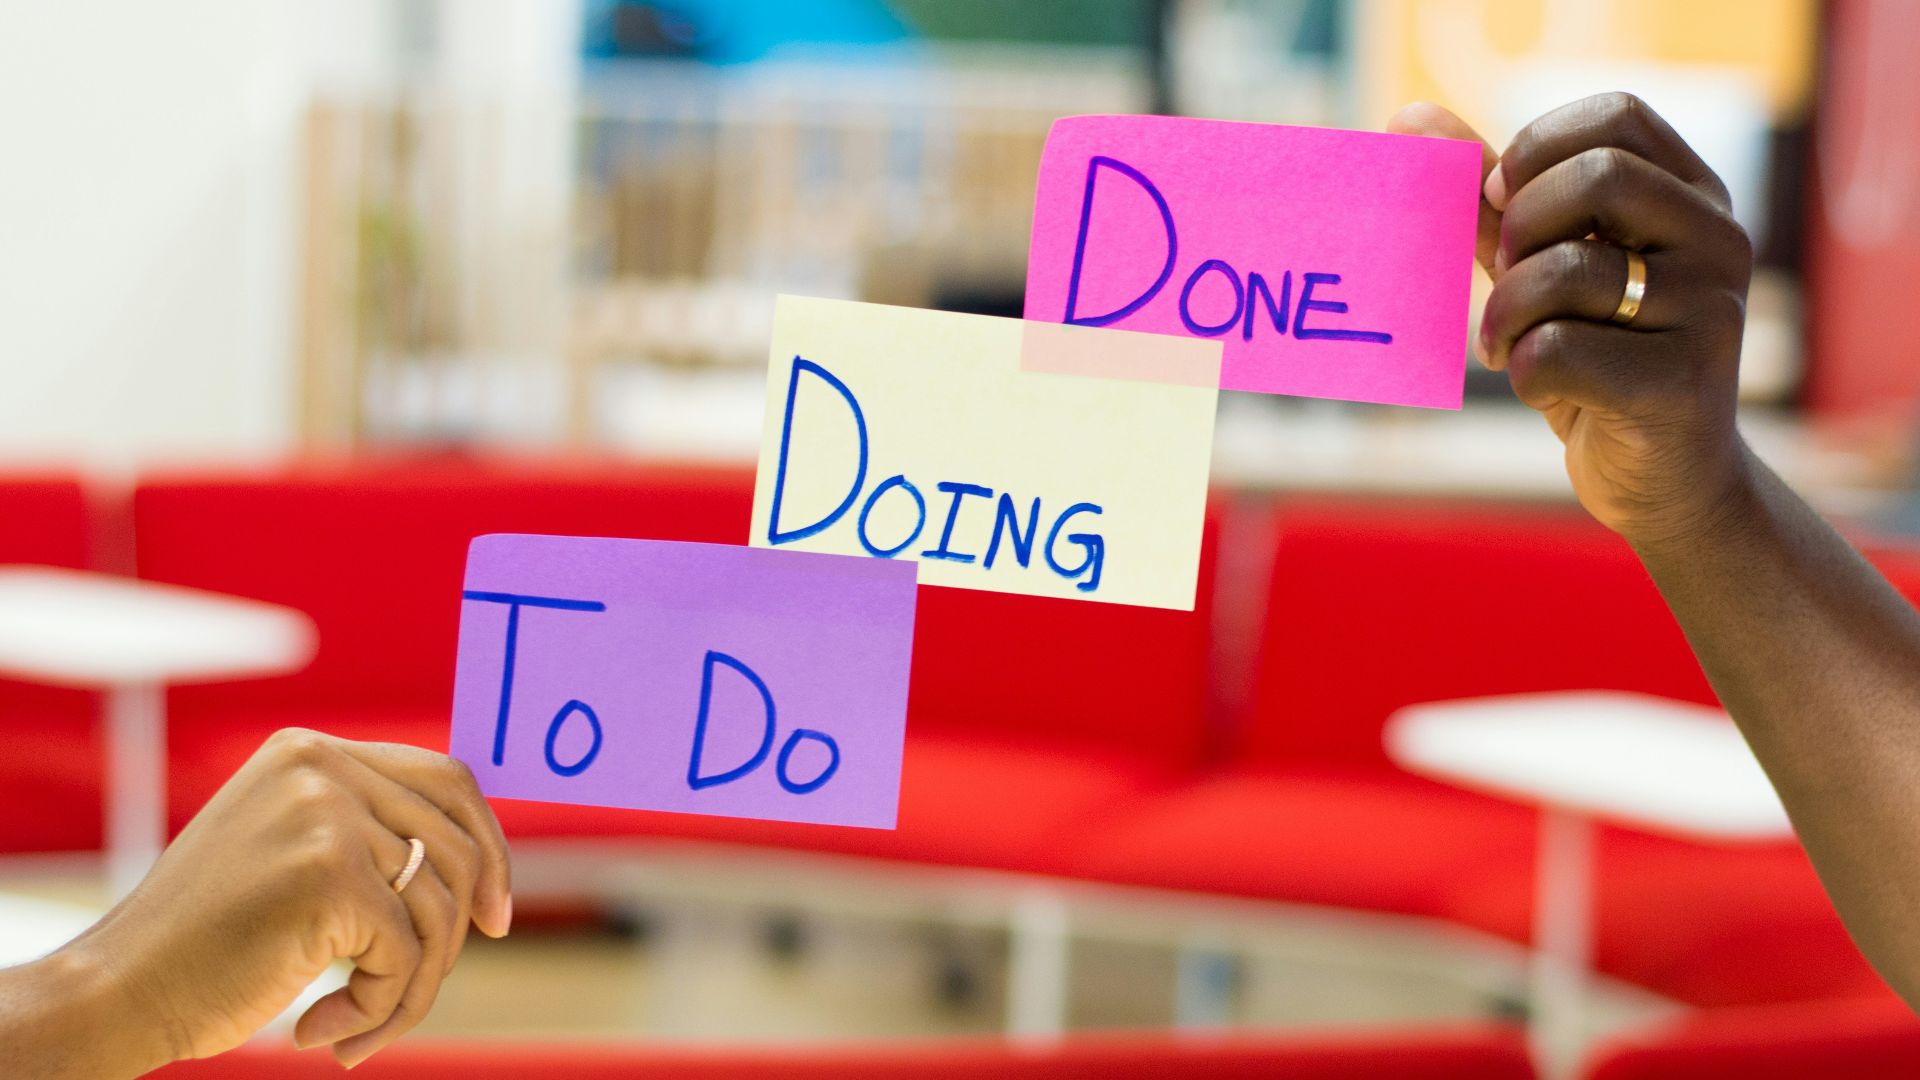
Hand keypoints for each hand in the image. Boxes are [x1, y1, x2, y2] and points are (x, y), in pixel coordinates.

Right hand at [65, 729, 511, 1072]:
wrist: (118, 990)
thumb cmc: (207, 941)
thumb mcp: (291, 854)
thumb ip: (368, 835)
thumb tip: (482, 858)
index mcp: (311, 753)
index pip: (446, 780)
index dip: (488, 847)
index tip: (495, 915)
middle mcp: (321, 769)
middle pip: (456, 843)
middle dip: (459, 929)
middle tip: (421, 987)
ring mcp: (326, 818)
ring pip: (438, 910)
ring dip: (410, 985)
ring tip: (355, 1026)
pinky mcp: (331, 879)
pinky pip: (405, 955)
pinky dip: (380, 1009)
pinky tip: (318, 1032)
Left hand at [1390, 95, 1755, 549]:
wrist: (1664, 482)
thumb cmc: (1598, 362)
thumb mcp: (1543, 272)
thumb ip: (1488, 202)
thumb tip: (1409, 119)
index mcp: (1694, 198)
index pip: (1618, 118)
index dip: (1537, 150)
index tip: (1501, 200)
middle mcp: (1719, 242)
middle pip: (1597, 179)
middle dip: (1520, 231)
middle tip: (1505, 278)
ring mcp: (1711, 312)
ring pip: (1567, 272)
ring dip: (1506, 314)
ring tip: (1507, 344)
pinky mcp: (1681, 386)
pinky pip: (1556, 351)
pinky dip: (1521, 370)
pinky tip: (1542, 389)